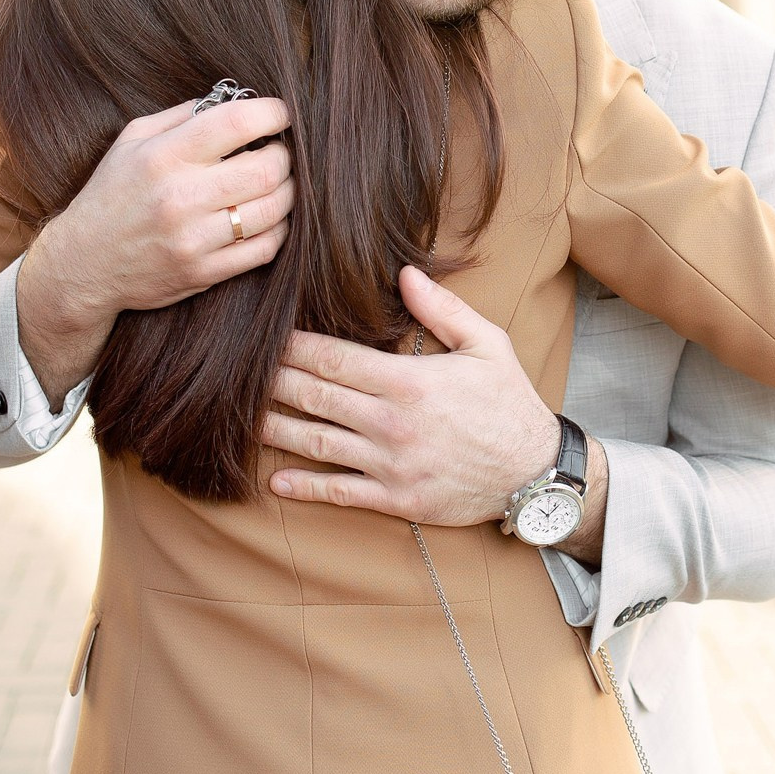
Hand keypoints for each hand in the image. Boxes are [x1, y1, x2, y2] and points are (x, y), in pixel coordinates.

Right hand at [18, 95, 293, 403]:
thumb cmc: (112, 194)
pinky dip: (279, 229)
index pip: (237, 123)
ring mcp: (193, 239)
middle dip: (285, 156)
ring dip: (288, 193)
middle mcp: (180, 197)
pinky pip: (265, 248)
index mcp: (163, 156)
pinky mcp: (204, 272)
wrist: (83, 265)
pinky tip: (268, 218)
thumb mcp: (131, 141)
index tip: (281, 113)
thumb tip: (234, 98)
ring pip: (274, 210)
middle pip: (267, 169)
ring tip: (278, 184)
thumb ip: (181, 116)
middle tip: (279, 152)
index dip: (273, 113)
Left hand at [262, 268, 608, 560]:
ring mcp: (391, 465)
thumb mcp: (487, 345)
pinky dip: (304, 488)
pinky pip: (340, 493)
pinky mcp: (396, 500)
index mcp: (409, 381)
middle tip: (238, 370)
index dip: (293, 347)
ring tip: (239, 418)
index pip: (334, 359)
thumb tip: (404, 274)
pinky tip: (275, 482)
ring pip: (317, 444)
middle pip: (314, 397)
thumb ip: (443, 309)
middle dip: (272, 382)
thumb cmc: (510, 404)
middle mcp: (392, 423)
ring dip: (274, 430)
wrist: (535, 473)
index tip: (266, 336)